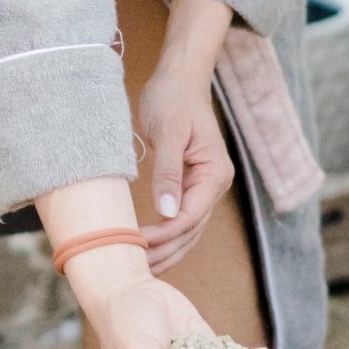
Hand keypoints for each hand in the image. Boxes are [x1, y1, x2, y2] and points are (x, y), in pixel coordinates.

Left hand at [136, 0, 236, 270]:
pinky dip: (167, 237)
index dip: (162, 235)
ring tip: (140, 269)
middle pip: (191, 231)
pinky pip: (182, 219)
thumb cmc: (173, 99)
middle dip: (164, 252)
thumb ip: (167, 173)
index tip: (134, 244)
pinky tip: (150, 250)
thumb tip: (165, 212)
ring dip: (167, 251)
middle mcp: (215, 185)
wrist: (181, 78)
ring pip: (188, 231)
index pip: (188, 217)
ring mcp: (206, 187)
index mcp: (214, 174)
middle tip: (133, 269)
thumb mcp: (167, 133)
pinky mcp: (193, 186)